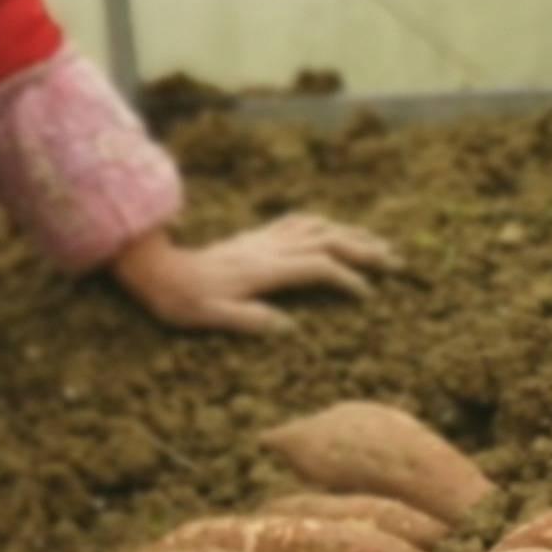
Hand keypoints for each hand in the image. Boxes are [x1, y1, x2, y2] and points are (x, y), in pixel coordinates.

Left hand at [111, 216, 394, 334]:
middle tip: (397, 262)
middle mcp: (267, 249)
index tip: (369, 295)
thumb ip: (249, 320)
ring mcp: (261, 240)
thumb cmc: (181, 300)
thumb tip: (289, 329)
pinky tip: (334, 229)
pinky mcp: (254, 238)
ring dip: (350, 232)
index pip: (318, 267)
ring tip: (379, 244)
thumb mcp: (210, 316)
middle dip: (364, 249)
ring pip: (316, 227)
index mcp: (263, 270)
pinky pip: (296, 222)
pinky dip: (323, 224)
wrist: (154, 270)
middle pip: (327, 240)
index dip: (347, 278)